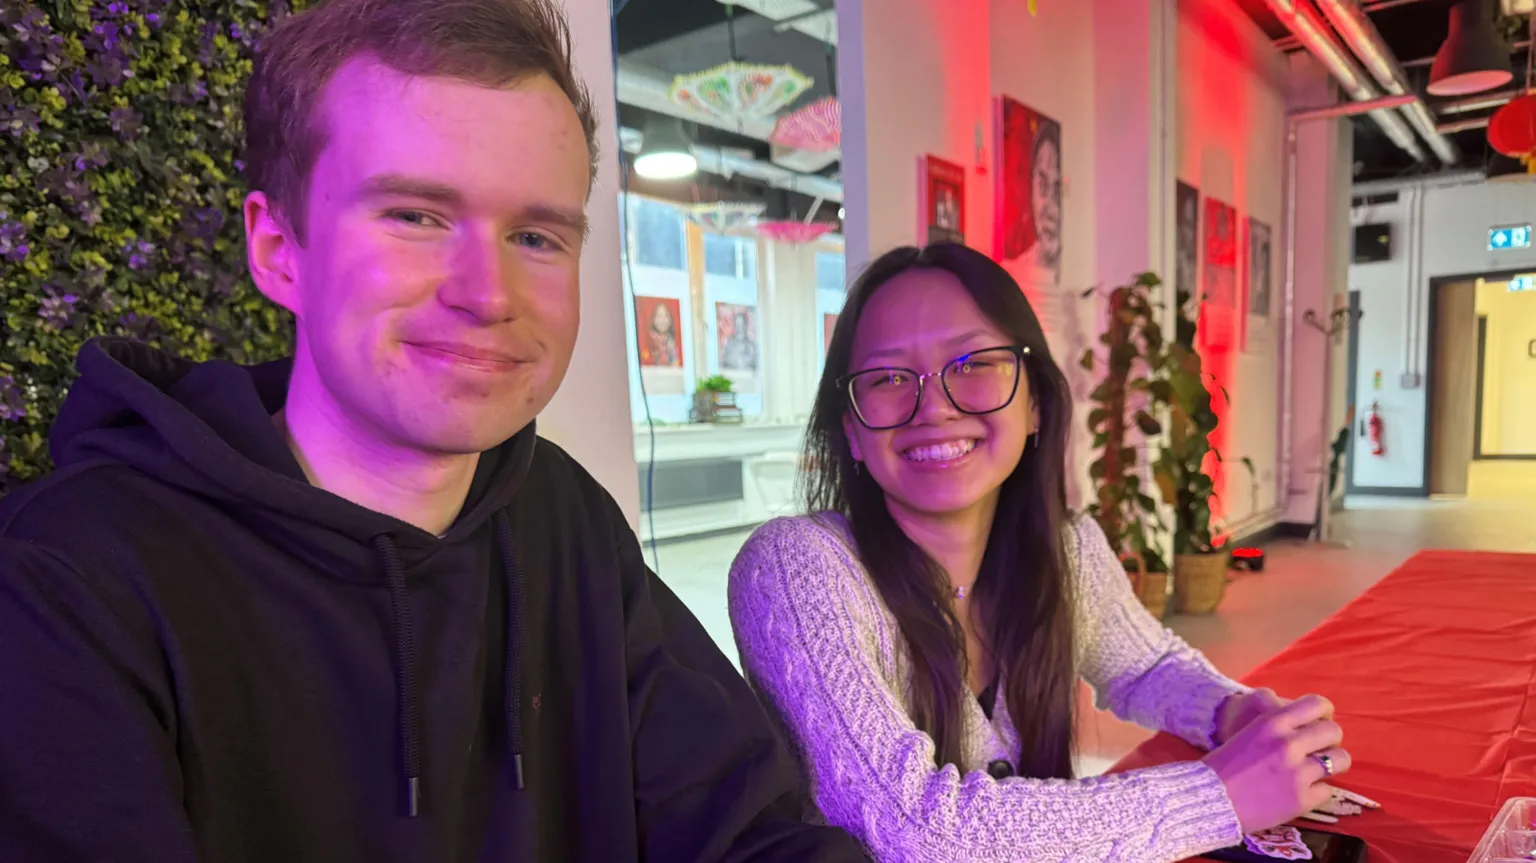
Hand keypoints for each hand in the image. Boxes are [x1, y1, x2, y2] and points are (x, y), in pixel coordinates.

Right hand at [1202, 695, 1353, 833]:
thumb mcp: (1249, 732)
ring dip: (1332, 764)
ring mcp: (1298, 773)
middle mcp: (1288, 744)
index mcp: (1272, 723)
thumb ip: (1278, 726)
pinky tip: (1302, 791)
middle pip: (1334, 731)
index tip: (1319, 722)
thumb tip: (1307, 724)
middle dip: (1330, 740)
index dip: (1323, 712)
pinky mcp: (1302, 800)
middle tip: (1319, 749)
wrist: (1210, 800)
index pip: (1318, 704)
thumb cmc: (1224, 766)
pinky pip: (1329, 789)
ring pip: (1341, 760)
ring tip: (1318, 770)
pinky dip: (1318, 791)